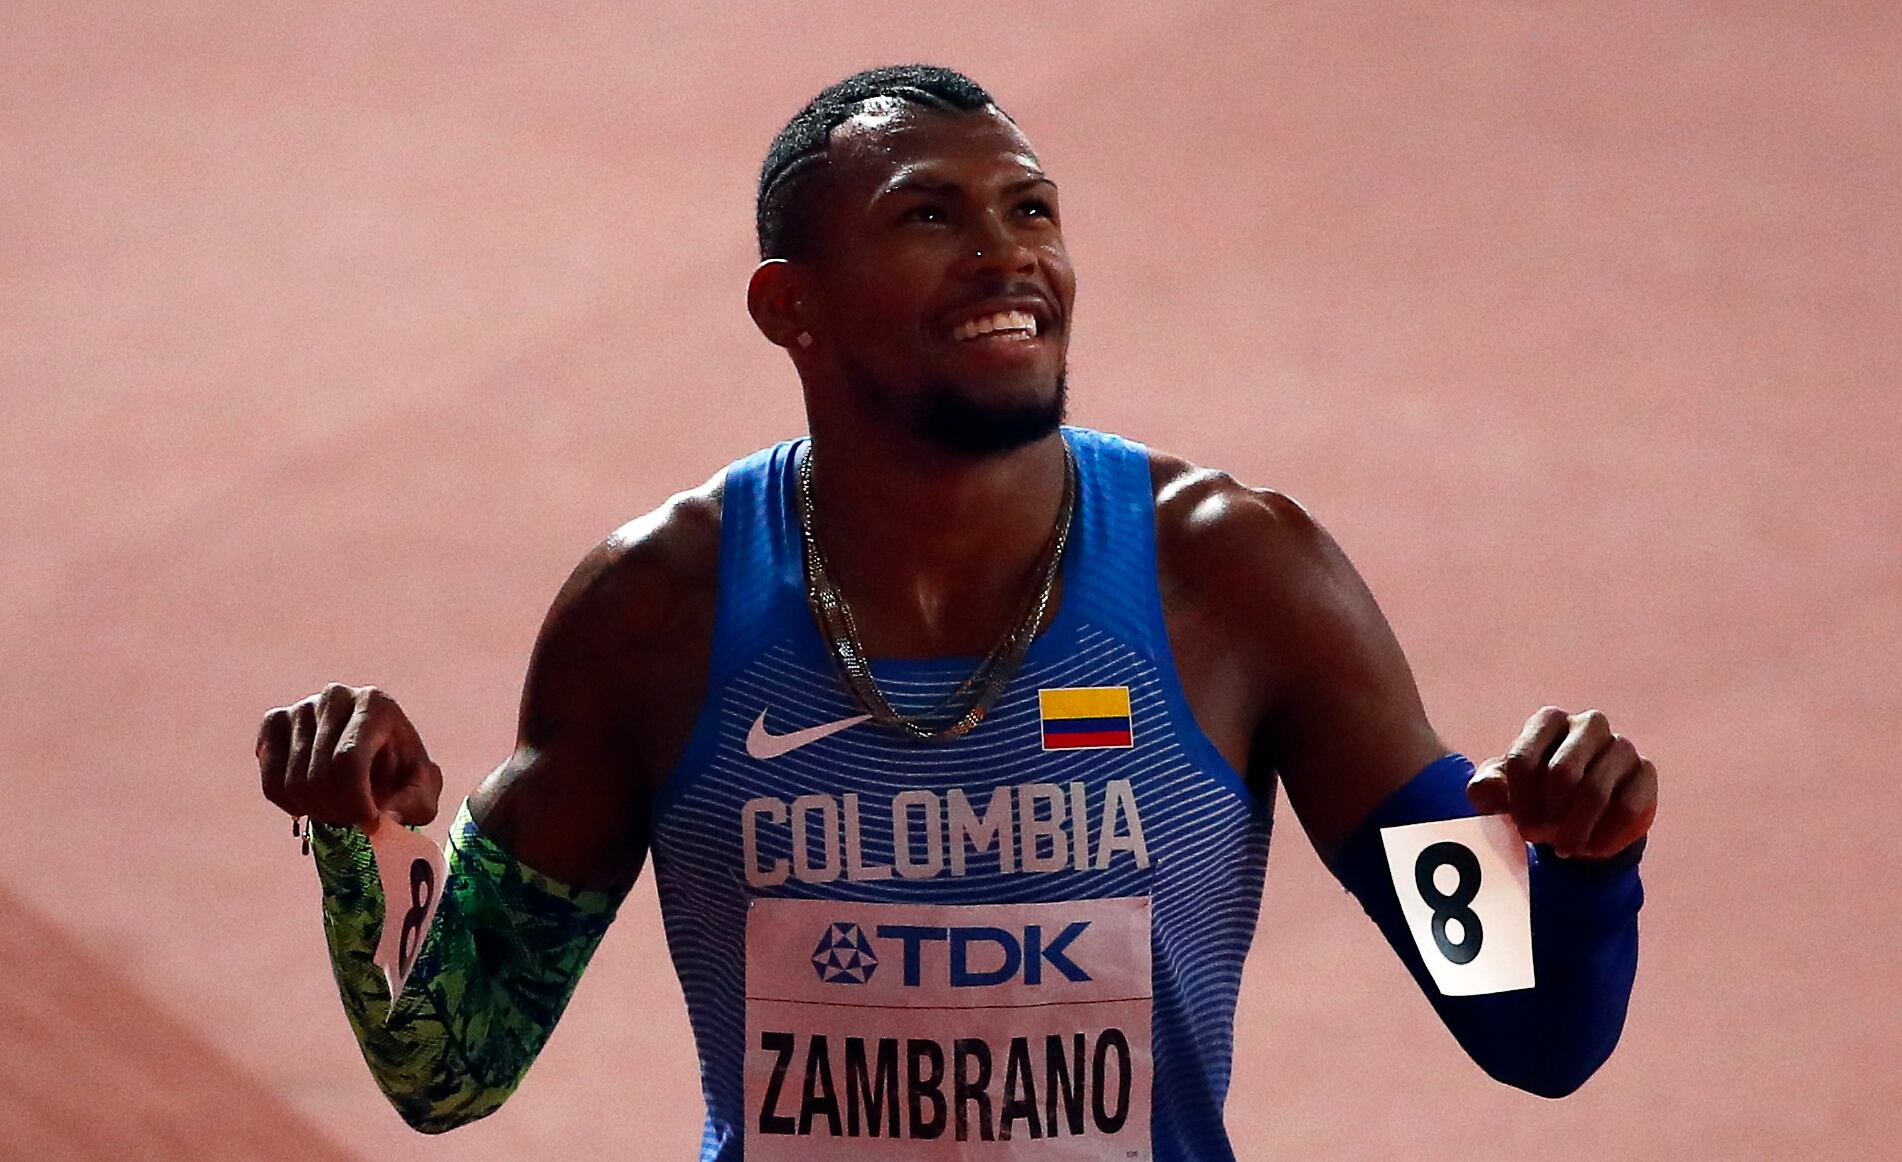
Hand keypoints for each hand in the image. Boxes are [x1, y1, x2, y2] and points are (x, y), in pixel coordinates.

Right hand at [257, 683, 443, 828]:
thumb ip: (413, 805)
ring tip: (337, 811)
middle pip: (318, 774)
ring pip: (292, 783)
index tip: (369, 824)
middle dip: (337, 812)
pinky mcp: (274, 722)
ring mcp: (300, 707)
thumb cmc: (401, 774)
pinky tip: (313, 801)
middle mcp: (335, 697)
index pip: (347, 760)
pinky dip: (290, 806)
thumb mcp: (422, 792)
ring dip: (316, 812)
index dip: (354, 801)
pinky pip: (271, 782)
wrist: (376, 754)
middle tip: (353, 821)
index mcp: (376, 704)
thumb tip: (385, 819)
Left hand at [1466, 706, 1656, 859]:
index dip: (1518, 803)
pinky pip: (1628, 808)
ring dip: (1575, 830)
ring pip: (1596, 792)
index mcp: (1547, 721)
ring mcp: (1620, 746)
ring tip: (1564, 848)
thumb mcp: (1498, 792)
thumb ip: (1485, 788)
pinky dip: (1605, 836)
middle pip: (1562, 774)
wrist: (1575, 813)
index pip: (1523, 760)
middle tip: (1542, 839)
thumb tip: (1488, 788)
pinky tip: (1591, 848)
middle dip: (1548, 816)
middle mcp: (1588, 724)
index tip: (1521, 828)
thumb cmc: (1530, 795)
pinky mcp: (1645, 773)